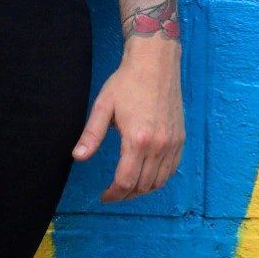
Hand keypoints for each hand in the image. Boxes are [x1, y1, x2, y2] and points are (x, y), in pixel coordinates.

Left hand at [72, 36, 182, 201]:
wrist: (155, 62)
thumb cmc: (127, 81)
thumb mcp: (104, 106)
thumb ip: (92, 135)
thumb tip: (78, 157)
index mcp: (137, 139)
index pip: (125, 181)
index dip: (113, 194)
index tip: (104, 195)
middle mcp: (158, 145)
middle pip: (142, 185)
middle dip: (125, 194)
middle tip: (113, 191)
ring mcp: (172, 142)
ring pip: (159, 181)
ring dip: (143, 189)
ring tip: (128, 186)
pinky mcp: (180, 138)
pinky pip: (172, 169)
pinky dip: (160, 179)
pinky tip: (147, 175)